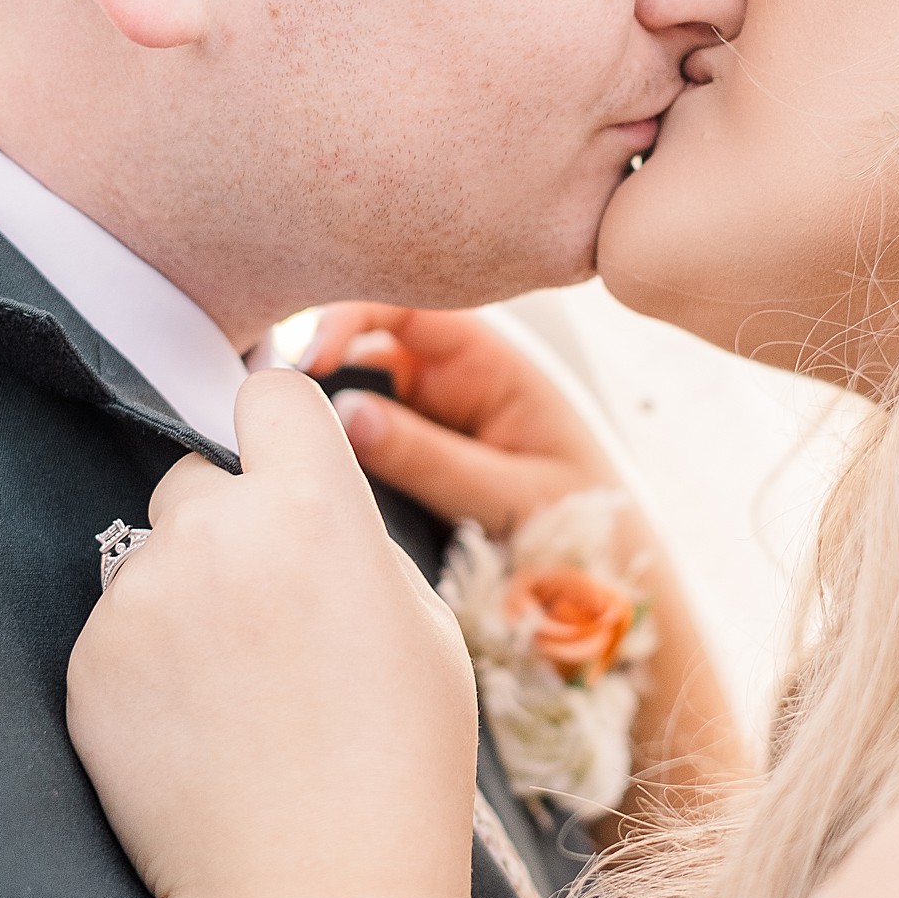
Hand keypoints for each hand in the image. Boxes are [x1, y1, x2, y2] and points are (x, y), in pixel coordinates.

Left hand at [66, 370, 478, 897]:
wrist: (311, 893)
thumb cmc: (395, 763)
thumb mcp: (420, 624)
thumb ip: (353, 539)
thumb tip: (309, 502)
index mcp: (313, 509)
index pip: (269, 393)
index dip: (278, 424)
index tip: (281, 458)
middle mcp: (215, 534)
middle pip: (198, 476)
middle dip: (228, 521)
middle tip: (268, 610)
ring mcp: (141, 599)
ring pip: (154, 554)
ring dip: (185, 592)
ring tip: (235, 690)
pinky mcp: (88, 664)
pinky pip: (118, 627)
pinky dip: (148, 662)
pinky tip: (196, 729)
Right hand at [305, 302, 620, 534]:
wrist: (619, 590)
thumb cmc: (587, 530)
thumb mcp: (511, 496)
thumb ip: (430, 460)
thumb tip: (342, 416)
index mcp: (494, 364)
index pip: (410, 307)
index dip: (349, 316)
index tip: (308, 358)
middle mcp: (459, 382)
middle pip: (370, 348)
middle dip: (323, 366)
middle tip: (278, 403)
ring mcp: (437, 420)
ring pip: (361, 396)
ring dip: (326, 413)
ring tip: (290, 441)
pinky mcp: (423, 460)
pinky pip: (369, 440)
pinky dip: (339, 450)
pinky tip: (317, 470)